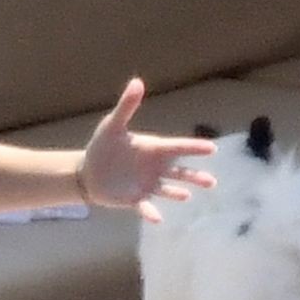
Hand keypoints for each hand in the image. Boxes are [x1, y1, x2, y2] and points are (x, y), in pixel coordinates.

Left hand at [80, 77, 216, 222]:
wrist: (87, 172)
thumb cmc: (103, 146)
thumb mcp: (113, 125)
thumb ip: (127, 106)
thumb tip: (137, 81)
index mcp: (153, 149)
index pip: (177, 147)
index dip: (194, 147)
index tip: (212, 148)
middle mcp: (155, 168)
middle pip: (180, 171)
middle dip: (195, 176)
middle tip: (212, 181)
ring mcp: (147, 184)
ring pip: (169, 189)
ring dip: (178, 193)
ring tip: (189, 196)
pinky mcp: (135, 199)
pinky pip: (146, 207)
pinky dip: (151, 212)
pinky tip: (158, 218)